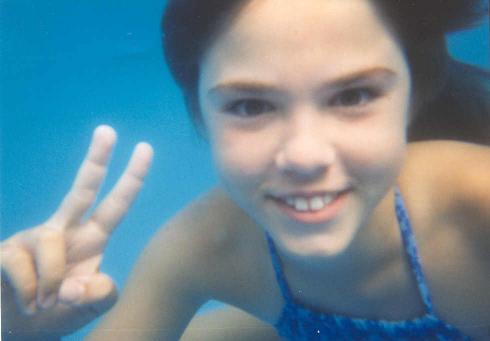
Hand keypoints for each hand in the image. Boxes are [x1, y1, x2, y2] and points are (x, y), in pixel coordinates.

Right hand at [1, 126, 152, 338]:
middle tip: (108, 130)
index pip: (115, 206)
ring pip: (51, 242)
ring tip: (44, 304)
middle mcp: (64, 231)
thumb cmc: (54, 314)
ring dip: (51, 280)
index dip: (131, 180)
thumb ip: (100, 294)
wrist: (17, 330)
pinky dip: (30, 291)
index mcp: (90, 240)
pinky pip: (23, 265)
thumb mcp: (87, 307)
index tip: (145, 148)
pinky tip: (28, 302)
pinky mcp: (6, 252)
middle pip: (82, 190)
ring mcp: (33, 238)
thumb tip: (80, 283)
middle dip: (96, 160)